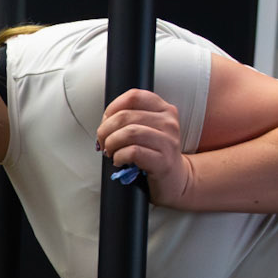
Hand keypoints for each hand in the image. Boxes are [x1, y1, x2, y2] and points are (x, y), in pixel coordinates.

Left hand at [95, 88, 191, 206]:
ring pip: (129, 132)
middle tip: (103, 142)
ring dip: (112, 143)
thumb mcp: (147, 130)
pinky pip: (133, 152)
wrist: (174, 180)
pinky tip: (119, 161)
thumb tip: (105, 120)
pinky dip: (119, 157)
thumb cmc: (154, 155)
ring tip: (110, 152)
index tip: (106, 123)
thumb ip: (132, 119)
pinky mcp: (164, 161)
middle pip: (125, 116)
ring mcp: (168, 141)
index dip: (112, 108)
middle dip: (106, 130)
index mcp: (164, 109)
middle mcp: (169, 122)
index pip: (133, 96)